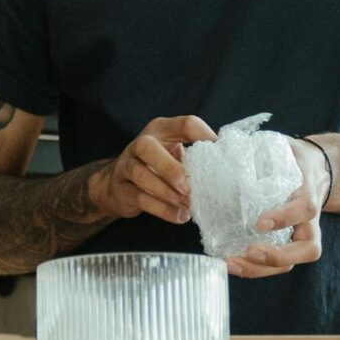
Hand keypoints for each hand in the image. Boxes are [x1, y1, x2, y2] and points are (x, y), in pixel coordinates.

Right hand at [92, 115, 215, 222]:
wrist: (115, 184)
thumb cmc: (155, 166)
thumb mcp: (174, 154)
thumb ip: (193, 157)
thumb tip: (225, 170)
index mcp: (161, 130)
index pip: (185, 124)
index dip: (204, 136)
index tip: (220, 154)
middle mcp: (140, 144)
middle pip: (148, 147)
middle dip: (170, 168)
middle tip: (188, 187)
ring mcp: (126, 166)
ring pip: (142, 175)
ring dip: (167, 193)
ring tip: (187, 205)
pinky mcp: (121, 189)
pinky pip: (140, 198)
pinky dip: (162, 209)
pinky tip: (180, 216)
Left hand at [229, 134, 331, 279]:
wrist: (316, 170)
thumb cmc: (294, 158)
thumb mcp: (283, 147)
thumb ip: (259, 148)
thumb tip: (219, 145)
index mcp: (308, 192)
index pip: (305, 208)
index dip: (285, 217)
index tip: (260, 222)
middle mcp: (310, 220)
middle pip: (307, 249)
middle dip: (277, 256)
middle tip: (248, 251)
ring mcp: (302, 235)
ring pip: (292, 263)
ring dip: (261, 269)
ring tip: (231, 263)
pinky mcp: (289, 243)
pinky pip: (277, 263)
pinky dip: (254, 267)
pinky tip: (230, 262)